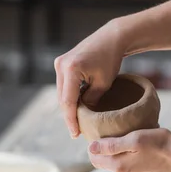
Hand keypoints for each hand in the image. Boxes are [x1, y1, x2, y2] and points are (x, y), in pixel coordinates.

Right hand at [54, 20, 124, 137]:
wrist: (111, 38)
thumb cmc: (110, 59)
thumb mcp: (103, 83)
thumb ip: (91, 100)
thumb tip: (82, 114)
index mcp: (71, 69)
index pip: (68, 101)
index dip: (71, 120)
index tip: (75, 134)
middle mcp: (61, 65)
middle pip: (62, 98)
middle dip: (69, 115)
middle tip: (77, 132)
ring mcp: (59, 63)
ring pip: (61, 92)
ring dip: (68, 106)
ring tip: (77, 122)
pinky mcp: (62, 62)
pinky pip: (64, 85)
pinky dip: (69, 96)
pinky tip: (77, 107)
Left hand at [88, 129, 170, 171]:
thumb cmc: (159, 144)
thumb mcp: (133, 139)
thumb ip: (110, 145)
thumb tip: (90, 148)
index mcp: (118, 166)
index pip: (95, 159)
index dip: (95, 147)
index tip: (101, 135)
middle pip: (109, 163)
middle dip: (110, 152)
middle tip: (119, 136)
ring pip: (123, 167)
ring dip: (125, 157)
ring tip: (136, 143)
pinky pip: (136, 171)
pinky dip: (138, 162)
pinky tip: (148, 153)